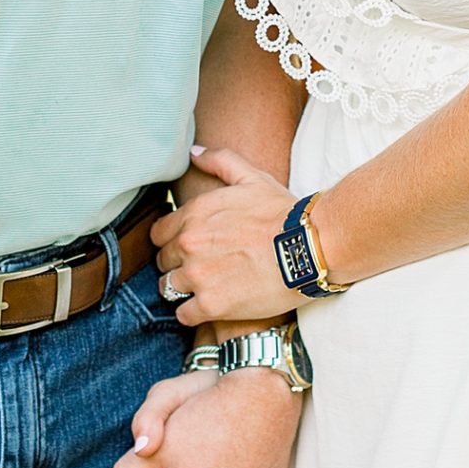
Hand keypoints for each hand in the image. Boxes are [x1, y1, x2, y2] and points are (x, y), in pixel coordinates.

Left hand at [151, 146, 302, 325]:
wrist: (311, 248)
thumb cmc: (283, 213)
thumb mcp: (252, 178)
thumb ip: (220, 162)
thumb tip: (194, 153)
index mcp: (193, 215)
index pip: (158, 235)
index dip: (172, 242)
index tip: (190, 248)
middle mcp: (189, 244)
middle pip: (162, 263)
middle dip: (178, 265)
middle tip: (203, 269)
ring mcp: (199, 276)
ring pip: (169, 289)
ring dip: (184, 290)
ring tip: (208, 289)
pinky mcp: (212, 305)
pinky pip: (184, 315)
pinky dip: (194, 313)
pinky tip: (212, 307)